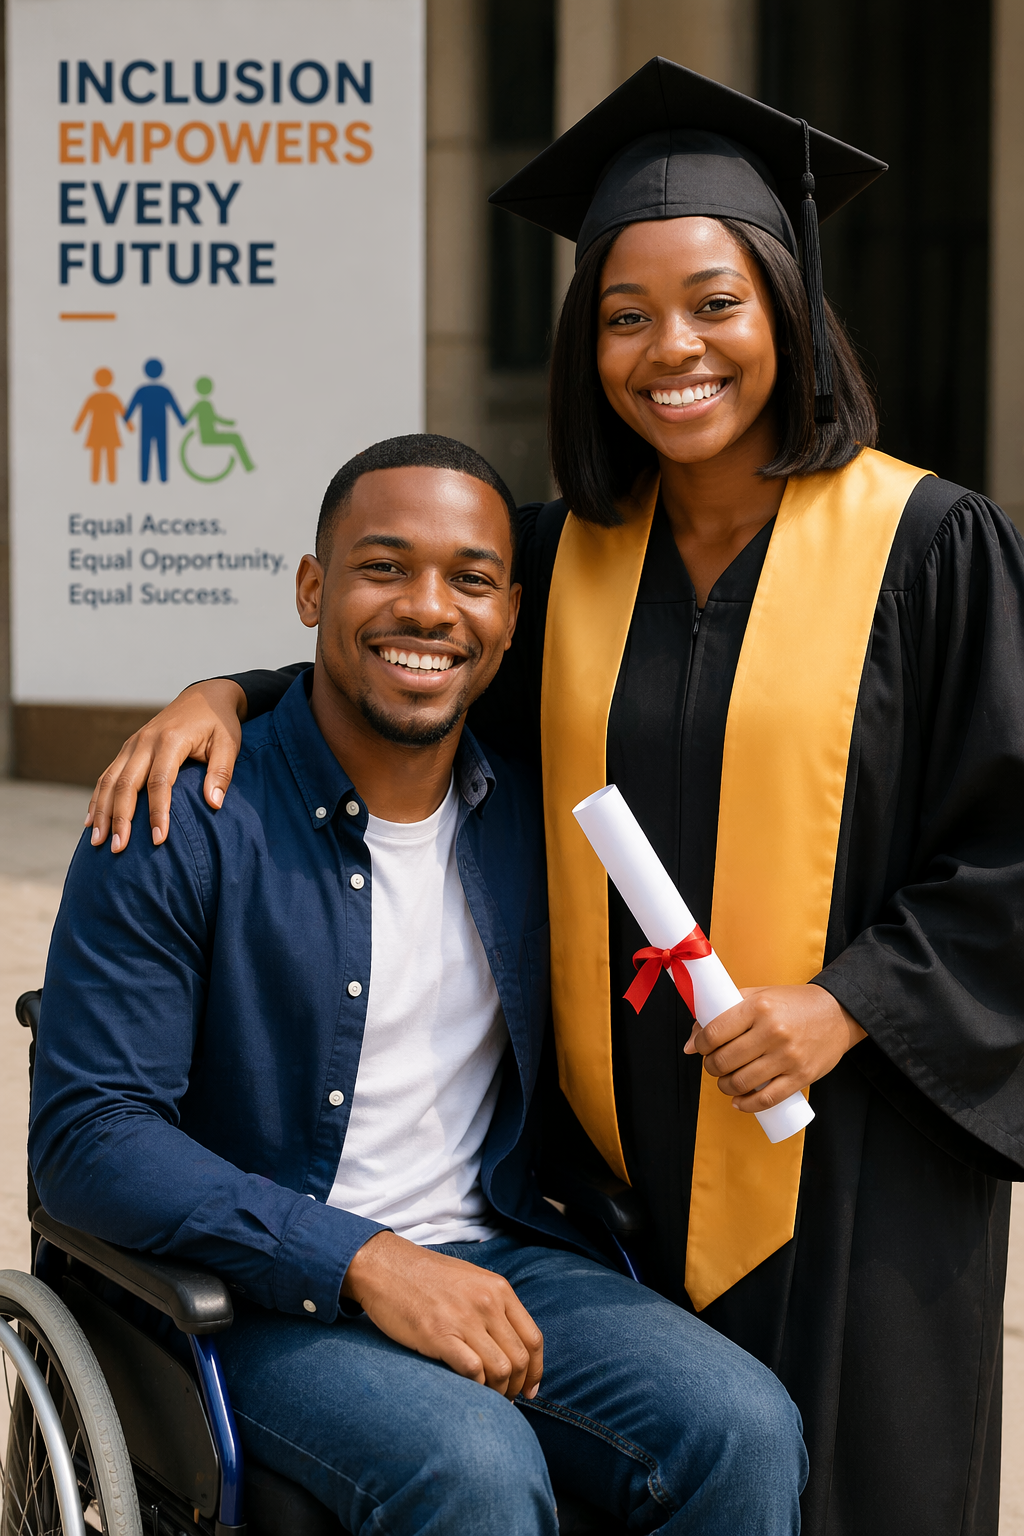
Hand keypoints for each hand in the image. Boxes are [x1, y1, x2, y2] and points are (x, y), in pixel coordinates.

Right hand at [85, 679, 246, 852]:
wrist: (204, 696)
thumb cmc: (219, 723)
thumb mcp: (229, 744)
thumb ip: (221, 773)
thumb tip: (214, 804)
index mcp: (171, 740)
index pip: (160, 782)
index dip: (157, 812)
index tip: (159, 840)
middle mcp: (146, 741)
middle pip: (126, 784)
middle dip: (120, 818)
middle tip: (118, 848)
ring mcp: (133, 744)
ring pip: (109, 780)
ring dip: (102, 812)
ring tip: (98, 841)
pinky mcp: (128, 748)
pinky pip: (107, 775)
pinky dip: (98, 798)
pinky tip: (92, 821)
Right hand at [342, 1231, 542, 1400]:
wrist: (386, 1267)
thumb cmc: (427, 1277)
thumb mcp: (471, 1279)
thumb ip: (494, 1305)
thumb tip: (512, 1344)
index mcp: (498, 1289)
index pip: (533, 1338)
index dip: (536, 1370)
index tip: (530, 1389)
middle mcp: (487, 1303)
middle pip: (520, 1359)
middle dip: (517, 1387)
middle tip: (507, 1400)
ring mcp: (464, 1319)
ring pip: (501, 1369)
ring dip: (498, 1392)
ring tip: (489, 1399)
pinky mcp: (439, 1336)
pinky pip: (473, 1371)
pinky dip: (477, 1387)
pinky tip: (469, 1391)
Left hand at [683, 983, 866, 1111]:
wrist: (838, 1012)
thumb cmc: (792, 1003)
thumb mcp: (759, 996)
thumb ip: (724, 1012)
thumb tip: (690, 1044)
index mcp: (759, 1007)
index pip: (715, 1032)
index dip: (700, 1044)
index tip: (699, 1047)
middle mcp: (772, 1032)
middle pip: (725, 1060)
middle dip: (711, 1067)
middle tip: (713, 1065)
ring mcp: (788, 1057)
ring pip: (741, 1082)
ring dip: (725, 1086)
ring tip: (726, 1081)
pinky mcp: (801, 1076)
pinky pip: (766, 1099)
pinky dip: (746, 1105)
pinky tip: (738, 1101)